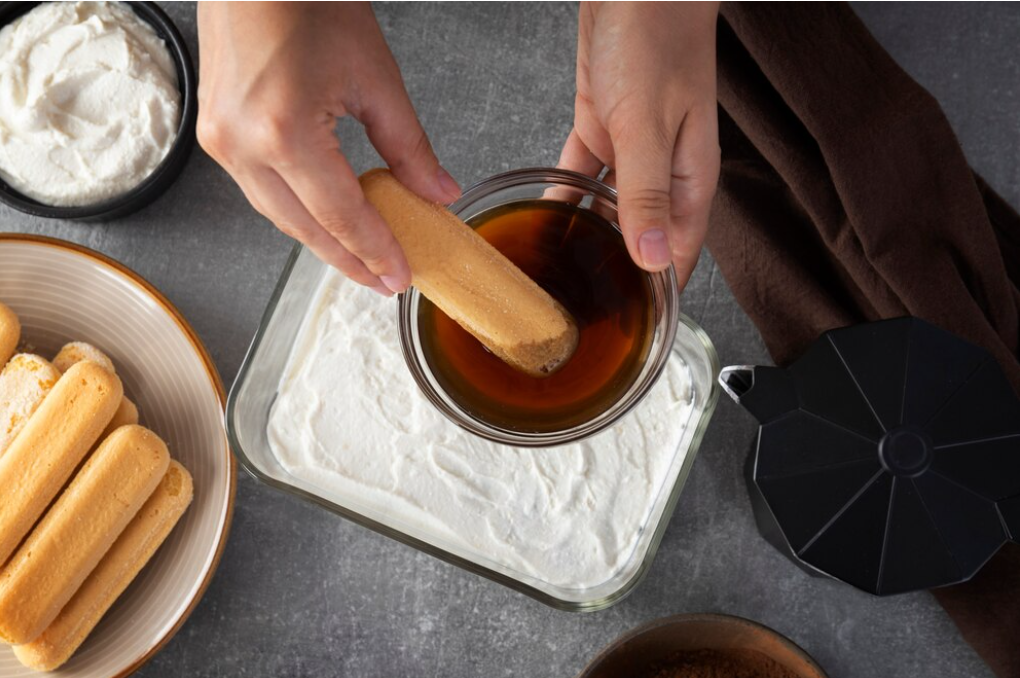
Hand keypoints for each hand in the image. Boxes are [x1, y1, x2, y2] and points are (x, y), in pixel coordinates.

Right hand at [197, 2, 459, 295]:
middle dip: (349, 259)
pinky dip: (297, 211)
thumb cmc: (308, 2)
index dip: (375, 251)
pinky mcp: (214, 134)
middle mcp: (242, 145)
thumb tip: (438, 193)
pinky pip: (260, 192)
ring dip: (322, 240)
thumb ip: (409, 148)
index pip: (342, 215)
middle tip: (383, 280)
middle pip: (305, 228)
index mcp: (284, 132)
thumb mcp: (375, 78)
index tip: (399, 276)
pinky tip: (326, 219)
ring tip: (361, 257)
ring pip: (279, 216)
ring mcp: (220, 142)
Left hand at [558, 2, 719, 289]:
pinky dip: (565, 196)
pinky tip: (546, 219)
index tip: (631, 327)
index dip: (658, 293)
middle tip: (584, 310)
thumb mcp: (647, 124)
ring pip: (609, 211)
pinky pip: (582, 176)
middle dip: (619, 273)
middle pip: (643, 238)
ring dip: (588, 238)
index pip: (679, 253)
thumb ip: (647, 193)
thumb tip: (652, 257)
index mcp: (689, 177)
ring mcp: (632, 151)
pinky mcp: (603, 128)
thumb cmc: (656, 36)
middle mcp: (664, 171)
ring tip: (558, 274)